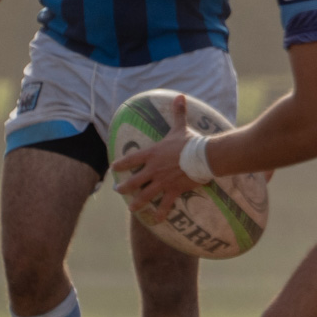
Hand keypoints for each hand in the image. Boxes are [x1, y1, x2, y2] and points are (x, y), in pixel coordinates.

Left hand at [112, 93, 199, 218]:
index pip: (130, 159)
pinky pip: (165, 205)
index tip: (113, 168)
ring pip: (145, 195)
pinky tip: (156, 220)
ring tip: (132, 208)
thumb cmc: (190, 141)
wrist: (202, 157)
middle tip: (118, 191)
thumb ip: (178, 113)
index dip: (120, 164)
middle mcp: (153, 170)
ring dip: (137, 203)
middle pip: (134, 181)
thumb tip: (180, 96)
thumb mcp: (180, 127)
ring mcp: (162, 182)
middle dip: (124, 187)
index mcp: (152, 154)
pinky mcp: (173, 191)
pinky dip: (161, 213)